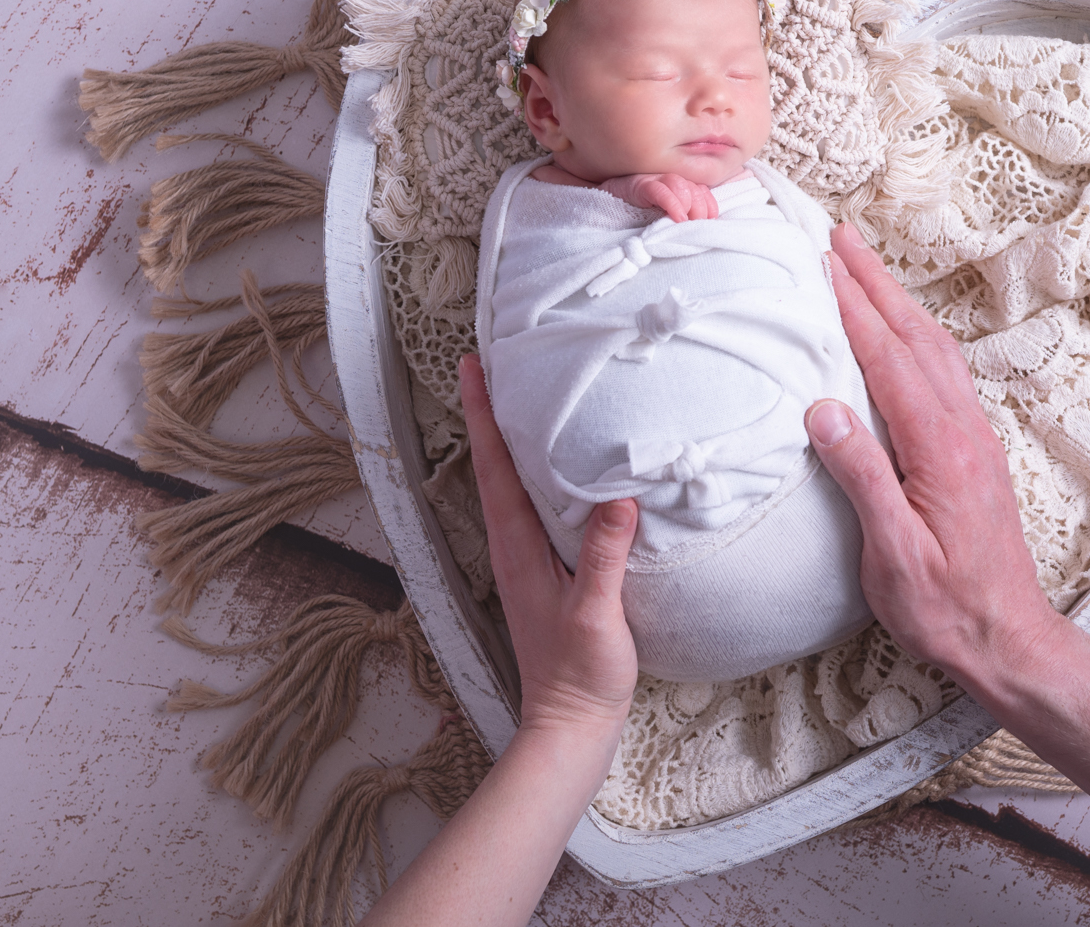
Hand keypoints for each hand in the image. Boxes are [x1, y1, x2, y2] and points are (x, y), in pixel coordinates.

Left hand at [458, 354, 639, 736]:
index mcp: (518, 549)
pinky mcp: (550, 572)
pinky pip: (538, 507)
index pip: (495, 468)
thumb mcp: (596, 615)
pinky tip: (565, 466)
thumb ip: (602, 557)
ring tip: (527, 397)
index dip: (485, 415)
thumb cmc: (580, 676)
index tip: (472, 366)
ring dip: (515, 440)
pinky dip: (542, 474)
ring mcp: (530, 560)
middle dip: (493, 413)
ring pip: (515, 485)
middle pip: (497, 466)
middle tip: (497, 362)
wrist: (572, 728)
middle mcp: (515, 547)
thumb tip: (617, 498)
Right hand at [605, 172, 719, 221]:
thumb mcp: (661, 220)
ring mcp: (652, 180)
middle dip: (701, 207)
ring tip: (686, 222)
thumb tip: (703, 227)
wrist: (600, 210)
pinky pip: (659, 190)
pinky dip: (672, 203)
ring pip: (680, 185)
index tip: (711, 220)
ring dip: (689, 205)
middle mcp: (666, 180)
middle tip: (698, 224)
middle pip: (694, 187)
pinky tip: (677, 217)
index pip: (701, 190)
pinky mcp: (637, 184)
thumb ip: (681, 218)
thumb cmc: (634, 218)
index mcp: (676, 188)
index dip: (710, 205)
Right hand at [804, 223, 1063, 692]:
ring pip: (934, 350)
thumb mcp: (894, 555)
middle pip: (916, 338)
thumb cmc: (946, 609)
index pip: (888, 360)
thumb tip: (824, 409)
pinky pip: (942, 373)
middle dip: (876, 283)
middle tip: (840, 238)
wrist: (1009, 639)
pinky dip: (914, 336)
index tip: (824, 262)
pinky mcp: (974, 452)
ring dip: (897, 303)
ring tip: (863, 269)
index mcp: (940, 449)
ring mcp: (974, 438)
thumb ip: (862, 478)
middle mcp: (963, 431)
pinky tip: (899, 335)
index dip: (854, 307)